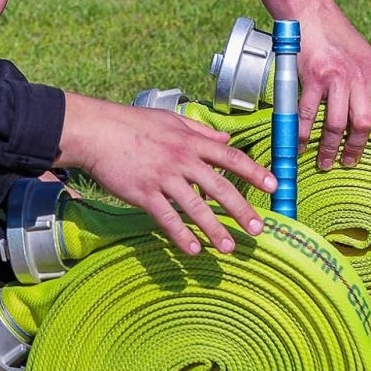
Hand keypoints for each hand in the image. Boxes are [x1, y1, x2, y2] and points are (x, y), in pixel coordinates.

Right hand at [56, 94, 275, 255]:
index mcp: (190, 141)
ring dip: (214, 229)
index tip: (274, 186)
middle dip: (240, 210)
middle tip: (258, 229)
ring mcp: (162, 177)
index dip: (254, 172)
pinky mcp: (143, 193)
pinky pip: (166, 218)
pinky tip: (193, 250)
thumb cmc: (133, 124)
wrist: (97, 131)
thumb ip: (200, 131)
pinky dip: (180, 235)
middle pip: (219, 187)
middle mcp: (181, 160)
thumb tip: (226, 139)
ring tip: (229, 248)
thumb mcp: (171, 120)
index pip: (230, 157)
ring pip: (195, 207)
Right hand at [233, 0, 370, 170]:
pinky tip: (301, 146)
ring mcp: (335, 78)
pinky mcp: (312, 79)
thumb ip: (365, 75)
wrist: (308, 10)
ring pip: (337, 124)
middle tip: (348, 162)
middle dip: (356, 148)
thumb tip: (364, 102)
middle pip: (364, 122)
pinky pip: (309, 116)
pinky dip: (304, 135)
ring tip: (325, 161)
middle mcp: (359, 76)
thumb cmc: (332, 30)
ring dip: (330, 148)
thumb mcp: (361, 51)